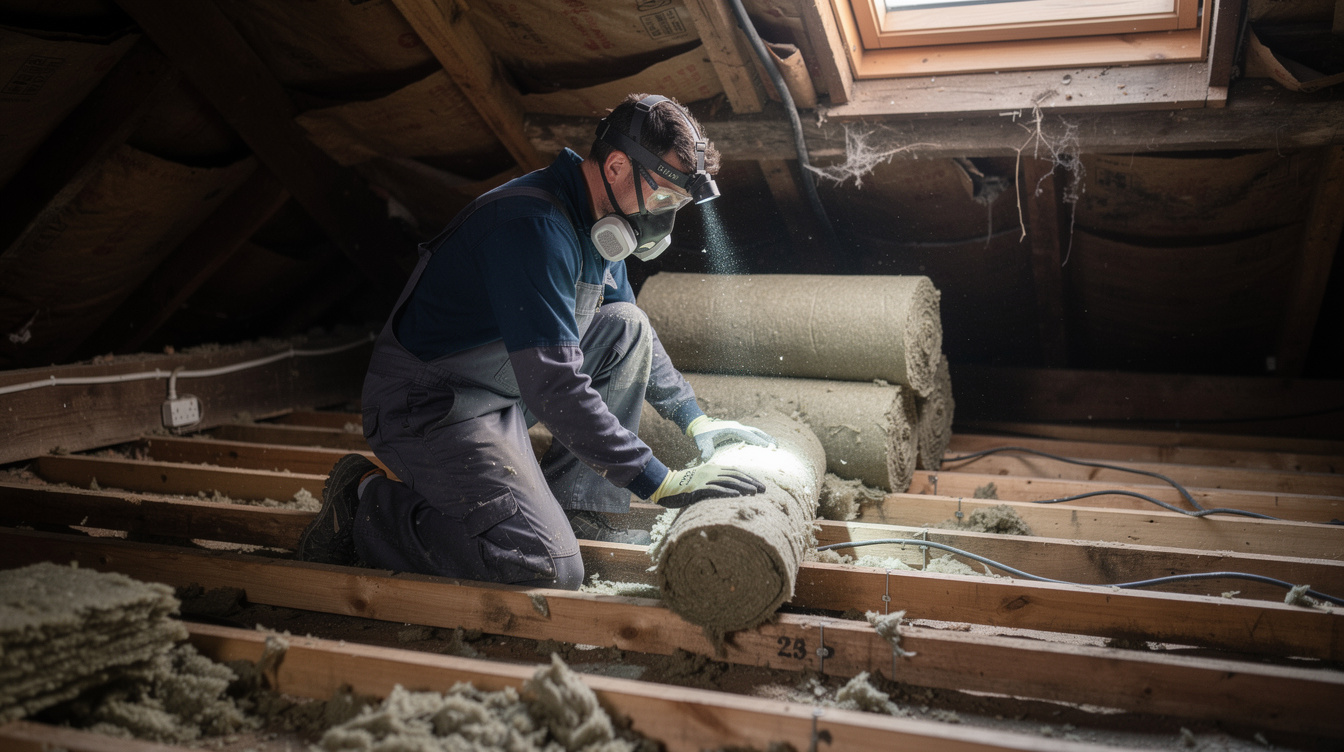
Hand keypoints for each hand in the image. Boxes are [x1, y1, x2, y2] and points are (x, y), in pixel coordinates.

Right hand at [651, 464, 765, 507]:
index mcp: (713, 469)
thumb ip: (715, 484)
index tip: (760, 485)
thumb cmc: (684, 487)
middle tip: (764, 490)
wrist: (665, 485)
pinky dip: (727, 492)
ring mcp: (704, 479)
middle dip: (751, 482)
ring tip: (755, 492)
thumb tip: (730, 492)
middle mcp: (710, 471)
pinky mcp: (697, 488)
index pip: (735, 472)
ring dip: (743, 486)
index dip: (749, 478)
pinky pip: (715, 489)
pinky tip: (738, 495)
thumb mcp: (702, 483)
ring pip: (728, 481)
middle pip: (735, 475)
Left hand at [686, 416, 775, 460]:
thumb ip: (705, 449)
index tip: (770, 448)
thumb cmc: (702, 434)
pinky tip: (764, 445)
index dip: (759, 441)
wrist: (700, 424)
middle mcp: (738, 427)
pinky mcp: (738, 430)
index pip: (749, 436)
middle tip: (777, 447)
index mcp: (733, 429)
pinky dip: (759, 438)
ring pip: (756, 432)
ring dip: (765, 438)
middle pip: (757, 432)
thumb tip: (706, 458)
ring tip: (775, 446)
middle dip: (767, 439)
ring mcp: (739, 428)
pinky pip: (752, 434)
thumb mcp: (702, 442)